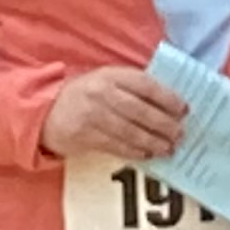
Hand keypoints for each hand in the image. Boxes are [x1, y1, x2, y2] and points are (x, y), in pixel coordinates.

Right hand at [41, 66, 183, 165]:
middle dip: (164, 125)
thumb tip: (171, 104)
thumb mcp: (107, 81)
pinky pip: (116, 146)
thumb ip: (134, 88)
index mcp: (111, 75)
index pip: (146, 85)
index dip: (168, 98)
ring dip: (153, 142)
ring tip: (168, 148)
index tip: (184, 109)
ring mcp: (91, 115)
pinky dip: (134, 151)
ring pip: (130, 131)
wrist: (44, 111)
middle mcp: (101, 93)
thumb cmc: (86, 95)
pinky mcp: (83, 136)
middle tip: (180, 134)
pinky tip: (147, 154)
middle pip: (140, 111)